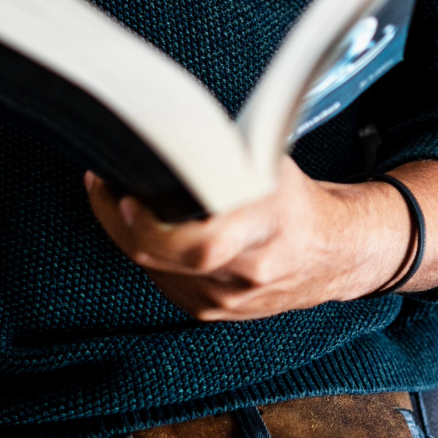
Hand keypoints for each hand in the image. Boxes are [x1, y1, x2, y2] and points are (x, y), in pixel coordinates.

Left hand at [84, 157, 437, 321]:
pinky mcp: (214, 311)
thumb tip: (169, 126)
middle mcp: (246, 273)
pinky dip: (145, 252)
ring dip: (126, 232)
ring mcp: (228, 300)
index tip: (127, 193)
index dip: (156, 226)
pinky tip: (137, 224)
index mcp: (266, 232)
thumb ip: (225, 156)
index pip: (202, 244)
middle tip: (101, 182)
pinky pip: (164, 281)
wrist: (336, 254)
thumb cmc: (298, 200)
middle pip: (165, 257)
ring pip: (156, 270)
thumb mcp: (272, 164)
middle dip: (120, 219)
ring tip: (112, 193)